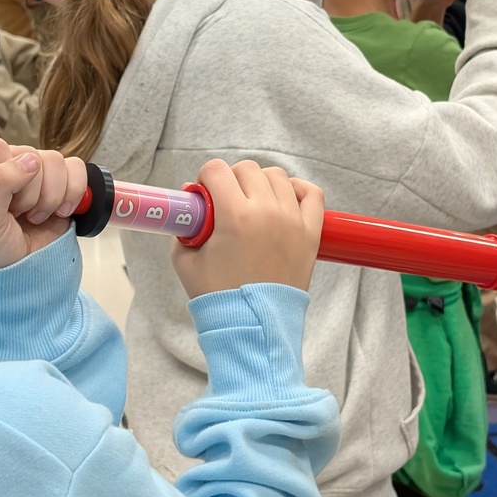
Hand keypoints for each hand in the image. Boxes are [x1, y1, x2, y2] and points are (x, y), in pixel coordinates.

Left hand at [0, 139, 87, 269]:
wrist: (18, 269)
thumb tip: (30, 161)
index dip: (4, 179)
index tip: (0, 205)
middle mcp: (7, 162)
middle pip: (31, 155)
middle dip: (30, 193)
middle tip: (17, 215)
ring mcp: (36, 171)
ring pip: (56, 161)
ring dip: (51, 196)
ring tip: (36, 216)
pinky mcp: (62, 180)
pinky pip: (77, 168)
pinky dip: (74, 193)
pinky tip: (59, 211)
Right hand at [171, 160, 323, 297]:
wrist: (254, 327)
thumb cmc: (218, 297)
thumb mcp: (185, 260)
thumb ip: (184, 227)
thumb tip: (191, 200)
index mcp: (235, 216)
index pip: (217, 169)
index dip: (205, 178)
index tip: (204, 194)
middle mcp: (267, 212)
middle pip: (248, 169)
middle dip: (231, 179)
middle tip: (226, 202)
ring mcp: (292, 221)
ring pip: (277, 176)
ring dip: (261, 183)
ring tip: (253, 203)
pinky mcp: (311, 233)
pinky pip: (311, 193)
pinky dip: (298, 189)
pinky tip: (284, 198)